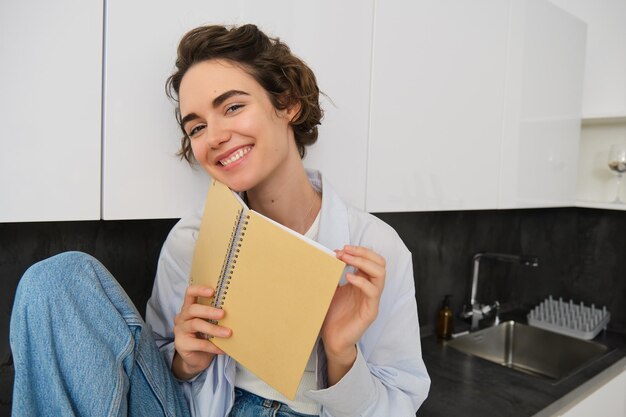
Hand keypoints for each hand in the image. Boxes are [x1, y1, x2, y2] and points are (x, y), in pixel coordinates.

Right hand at [172, 285, 231, 379]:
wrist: (197, 358)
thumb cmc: (206, 335)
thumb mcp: (210, 322)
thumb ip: (216, 315)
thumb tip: (238, 309)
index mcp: (189, 307)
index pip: (190, 293)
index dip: (199, 290)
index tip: (213, 291)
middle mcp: (182, 317)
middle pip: (192, 309)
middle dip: (208, 311)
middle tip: (223, 314)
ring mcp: (180, 330)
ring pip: (196, 325)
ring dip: (214, 329)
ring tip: (228, 333)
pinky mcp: (181, 344)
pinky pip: (199, 344)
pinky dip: (213, 346)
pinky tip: (224, 349)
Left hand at [321, 245, 385, 383]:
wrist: (332, 339)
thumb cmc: (332, 314)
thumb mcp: (331, 289)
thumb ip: (333, 274)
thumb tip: (326, 256)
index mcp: (363, 282)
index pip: (371, 259)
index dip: (359, 250)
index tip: (341, 249)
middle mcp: (371, 288)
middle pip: (380, 263)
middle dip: (363, 253)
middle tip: (344, 251)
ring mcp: (372, 300)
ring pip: (380, 274)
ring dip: (363, 262)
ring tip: (346, 260)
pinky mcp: (371, 311)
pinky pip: (373, 292)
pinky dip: (361, 281)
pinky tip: (348, 277)